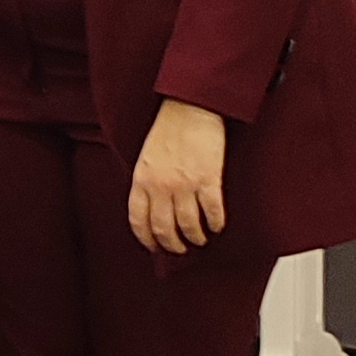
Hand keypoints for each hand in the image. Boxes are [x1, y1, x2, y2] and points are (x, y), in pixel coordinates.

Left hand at [128, 100, 227, 256]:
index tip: (154, 247)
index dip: (146, 239)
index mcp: (141, 180)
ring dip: (194, 238)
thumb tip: (152, 208)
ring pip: (188, 225)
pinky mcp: (208, 180)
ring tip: (199, 240)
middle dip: (172, 244)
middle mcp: (160, 186)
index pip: (138, 220)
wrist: (190, 106)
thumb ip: (146, 182)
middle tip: (179, 249)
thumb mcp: (146, 157)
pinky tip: (216, 227)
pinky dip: (215, 224)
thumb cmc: (168, 129)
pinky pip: (212, 212)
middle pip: (163, 228)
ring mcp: (184, 184)